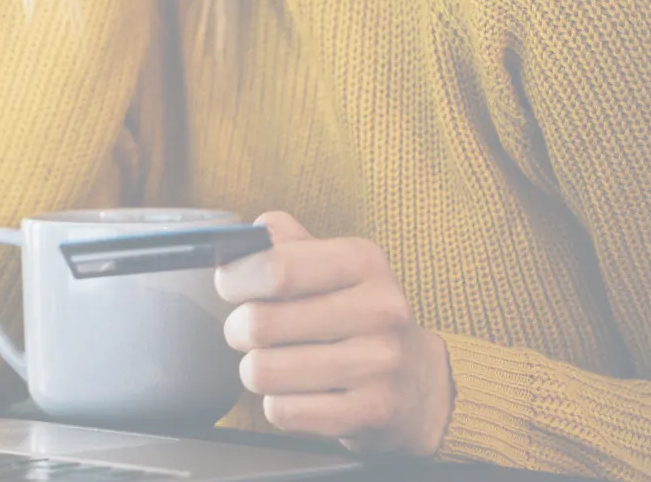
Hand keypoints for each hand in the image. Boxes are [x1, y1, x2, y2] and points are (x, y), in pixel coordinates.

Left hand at [216, 211, 455, 455]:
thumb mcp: (331, 264)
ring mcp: (379, 364)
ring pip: (262, 371)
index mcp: (363, 261)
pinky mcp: (372, 412)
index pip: (275, 267)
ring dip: (256, 370)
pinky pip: (282, 411)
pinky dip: (279, 405)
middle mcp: (379, 310)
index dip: (234, 279)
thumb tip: (235, 238)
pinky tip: (302, 394)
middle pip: (259, 323)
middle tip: (252, 332)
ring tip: (278, 363)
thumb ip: (282, 241)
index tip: (230, 286)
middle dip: (239, 330)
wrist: (420, 381)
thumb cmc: (355, 313)